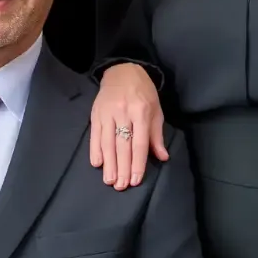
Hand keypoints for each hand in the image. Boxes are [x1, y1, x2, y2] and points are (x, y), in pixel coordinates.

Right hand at [90, 63, 167, 189]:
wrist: (122, 70)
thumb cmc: (143, 92)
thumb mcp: (156, 109)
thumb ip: (157, 135)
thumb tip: (163, 157)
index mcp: (141, 112)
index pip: (139, 142)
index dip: (137, 163)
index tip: (135, 180)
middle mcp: (124, 113)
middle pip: (123, 145)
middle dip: (122, 167)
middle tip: (121, 186)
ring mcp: (108, 113)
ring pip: (107, 142)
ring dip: (109, 163)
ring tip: (109, 181)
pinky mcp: (95, 113)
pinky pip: (94, 134)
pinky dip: (95, 150)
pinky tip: (97, 163)